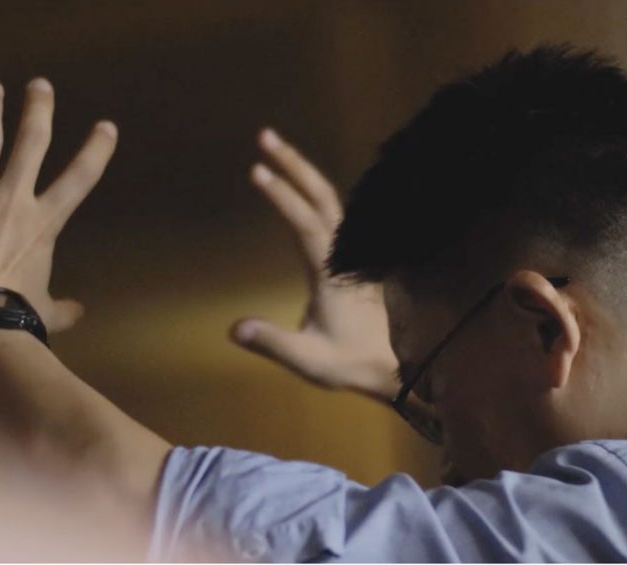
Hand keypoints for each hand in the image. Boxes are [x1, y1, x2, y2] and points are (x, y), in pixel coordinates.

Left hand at [0, 78, 115, 338]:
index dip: (96, 150)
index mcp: (43, 224)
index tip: (106, 126)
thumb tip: (80, 312)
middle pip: (31, 144)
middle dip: (38, 111)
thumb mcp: (43, 310)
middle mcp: (13, 201)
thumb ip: (61, 308)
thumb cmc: (12, 317)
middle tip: (40, 86)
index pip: (80, 178)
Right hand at [231, 129, 398, 401]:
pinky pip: (332, 213)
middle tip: (264, 135)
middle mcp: (341, 255)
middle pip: (321, 196)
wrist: (393, 366)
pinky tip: (298, 185)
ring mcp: (348, 255)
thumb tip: (234, 328)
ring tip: (274, 150)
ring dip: (303, 172)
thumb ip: (272, 343)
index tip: (257, 170)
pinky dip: (312, 191)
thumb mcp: (308, 360)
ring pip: (329, 200)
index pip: (304, 224)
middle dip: (294, 163)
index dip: (282, 196)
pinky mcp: (348, 260)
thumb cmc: (349, 363)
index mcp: (329, 273)